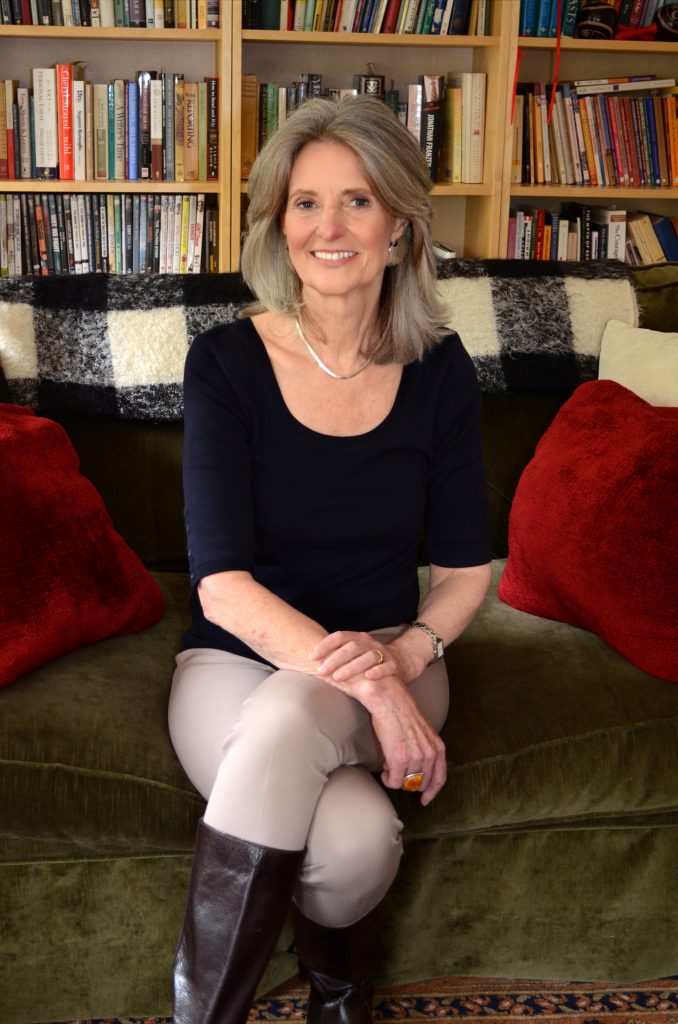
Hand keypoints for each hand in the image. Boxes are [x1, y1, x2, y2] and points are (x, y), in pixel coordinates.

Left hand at [310, 630, 417, 684]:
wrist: (401, 661)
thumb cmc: (368, 659)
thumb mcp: (354, 653)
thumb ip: (337, 653)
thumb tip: (309, 659)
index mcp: (358, 638)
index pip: (340, 636)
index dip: (325, 645)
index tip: (311, 656)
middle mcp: (370, 643)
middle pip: (351, 647)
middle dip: (334, 659)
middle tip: (320, 671)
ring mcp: (383, 653)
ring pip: (367, 657)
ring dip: (351, 667)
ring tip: (337, 678)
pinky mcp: (394, 665)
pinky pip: (387, 667)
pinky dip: (378, 671)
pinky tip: (368, 677)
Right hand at [326, 670, 446, 806]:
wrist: (389, 699)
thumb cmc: (401, 712)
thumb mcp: (422, 731)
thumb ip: (425, 750)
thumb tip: (417, 771)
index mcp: (438, 746)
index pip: (440, 777)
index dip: (432, 791)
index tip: (424, 800)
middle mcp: (430, 754)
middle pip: (421, 783)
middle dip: (408, 782)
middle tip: (397, 773)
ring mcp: (415, 758)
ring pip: (405, 783)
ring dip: (395, 777)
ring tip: (389, 763)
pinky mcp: (399, 759)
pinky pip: (394, 782)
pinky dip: (388, 779)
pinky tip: (384, 769)